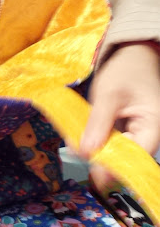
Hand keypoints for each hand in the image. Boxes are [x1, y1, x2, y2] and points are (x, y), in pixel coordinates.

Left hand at [79, 43, 159, 189]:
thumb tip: (87, 152)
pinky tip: (78, 137)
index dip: (116, 166)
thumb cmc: (126, 70)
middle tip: (76, 150)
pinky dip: (93, 142)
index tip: (94, 170)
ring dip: (93, 150)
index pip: (137, 157)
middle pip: (123, 159)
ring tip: (75, 141)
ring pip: (113, 153)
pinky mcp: (122, 133)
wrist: (131, 56)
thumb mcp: (109, 94)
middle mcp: (146, 135)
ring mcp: (134, 135)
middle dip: (99, 158)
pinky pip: (107, 144)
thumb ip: (98, 123)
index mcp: (152, 126)